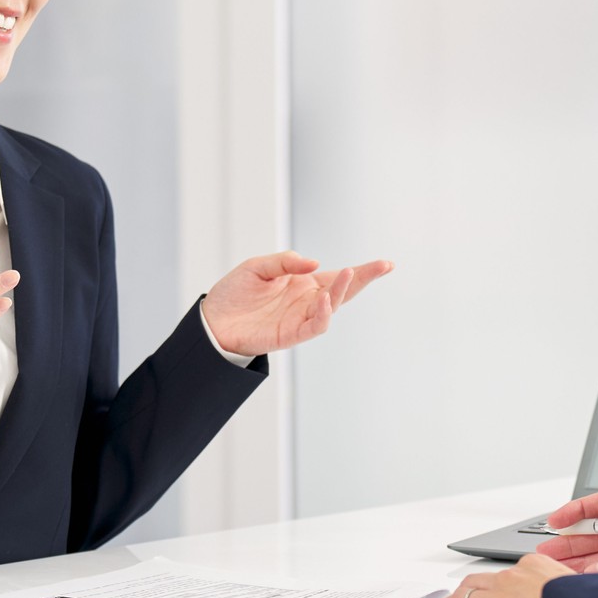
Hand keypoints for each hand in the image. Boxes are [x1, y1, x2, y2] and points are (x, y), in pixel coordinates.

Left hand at [199, 251, 392, 356]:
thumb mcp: (258, 266)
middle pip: (343, 291)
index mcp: (304, 284)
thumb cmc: (235, 292)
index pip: (338, 277)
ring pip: (331, 307)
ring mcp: (300, 318)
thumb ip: (286, 262)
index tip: (386, 264)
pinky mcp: (290, 334)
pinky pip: (313, 326)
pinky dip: (323, 315)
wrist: (212, 320)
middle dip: (363, 278)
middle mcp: (307, 301)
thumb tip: (314, 262)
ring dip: (342, 292)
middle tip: (382, 266)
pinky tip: (325, 300)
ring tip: (348, 274)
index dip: (362, 271)